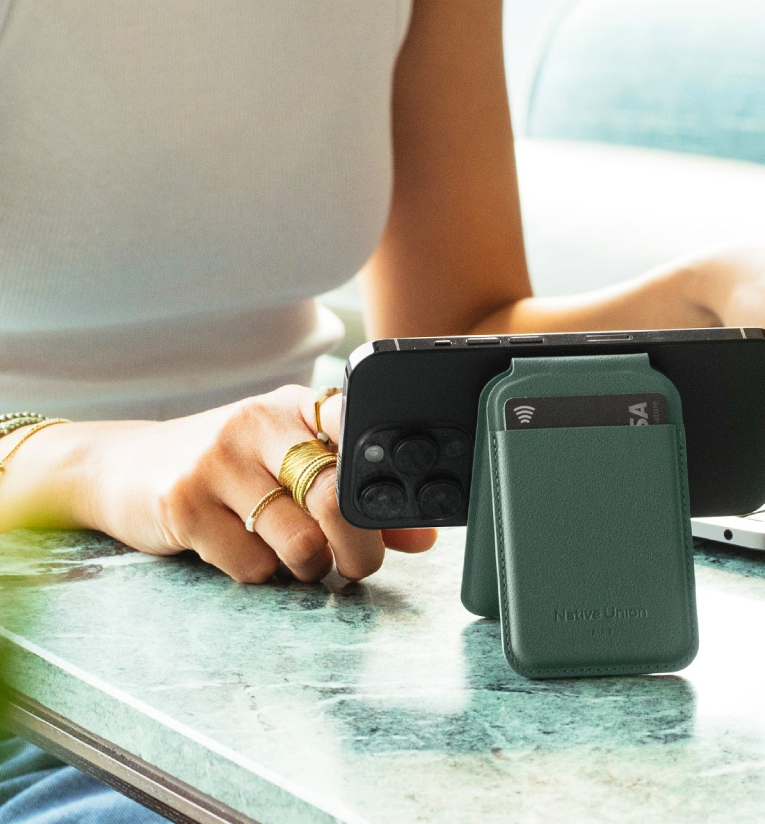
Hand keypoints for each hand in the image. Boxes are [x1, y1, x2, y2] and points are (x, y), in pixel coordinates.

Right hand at [77, 385, 435, 583]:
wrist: (126, 467)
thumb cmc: (227, 469)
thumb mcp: (288, 463)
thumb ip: (354, 497)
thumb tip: (422, 536)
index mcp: (295, 406)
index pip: (357, 424)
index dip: (384, 474)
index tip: (400, 507)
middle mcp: (259, 422)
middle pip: (334, 494)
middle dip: (361, 547)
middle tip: (360, 566)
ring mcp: (218, 460)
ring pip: (297, 540)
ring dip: (308, 567)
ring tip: (296, 555)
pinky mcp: (184, 502)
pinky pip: (251, 565)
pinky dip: (260, 574)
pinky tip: (243, 551)